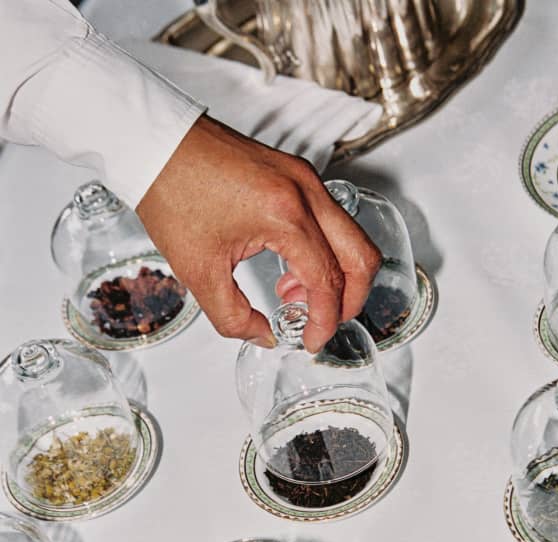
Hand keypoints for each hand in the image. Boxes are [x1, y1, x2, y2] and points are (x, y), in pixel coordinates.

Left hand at [136, 115, 380, 351]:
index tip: (311, 341)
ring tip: (293, 296)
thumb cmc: (170, 191)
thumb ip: (233, 317)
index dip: (325, 320)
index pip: (327, 280)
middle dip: (350, 301)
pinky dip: (325, 252)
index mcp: (285, 215)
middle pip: (361, 257)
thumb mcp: (198, 270)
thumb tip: (262, 336)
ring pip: (352, 237)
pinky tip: (290, 268)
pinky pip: (332, 220)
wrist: (154, 142)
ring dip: (337, 276)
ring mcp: (305, 178)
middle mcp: (305, 191)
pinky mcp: (297, 173)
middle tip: (323, 323)